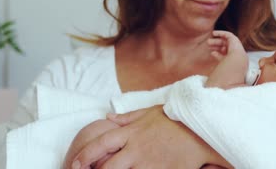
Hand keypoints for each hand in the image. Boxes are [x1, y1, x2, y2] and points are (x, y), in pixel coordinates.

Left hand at [70, 106, 230, 168]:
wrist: (200, 131)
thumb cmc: (175, 120)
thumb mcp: (149, 112)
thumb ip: (127, 117)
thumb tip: (108, 117)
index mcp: (131, 133)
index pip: (101, 144)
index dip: (85, 155)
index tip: (75, 163)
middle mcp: (136, 149)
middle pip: (107, 167)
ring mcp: (148, 163)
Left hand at [207, 31, 245, 60]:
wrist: (236, 60)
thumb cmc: (230, 64)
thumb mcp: (222, 60)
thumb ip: (218, 56)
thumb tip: (212, 53)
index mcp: (233, 56)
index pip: (224, 53)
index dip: (217, 51)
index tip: (211, 51)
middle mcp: (235, 50)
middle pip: (224, 45)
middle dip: (216, 44)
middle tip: (208, 43)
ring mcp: (235, 44)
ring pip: (224, 40)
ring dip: (216, 40)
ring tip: (208, 41)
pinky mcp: (234, 39)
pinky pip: (227, 34)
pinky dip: (220, 33)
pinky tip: (213, 33)